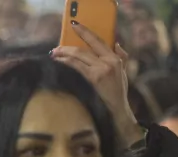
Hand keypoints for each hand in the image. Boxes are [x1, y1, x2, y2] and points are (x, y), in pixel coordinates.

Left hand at [51, 24, 144, 147]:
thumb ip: (121, 57)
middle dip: (67, 46)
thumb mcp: (123, 73)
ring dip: (63, 55)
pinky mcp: (93, 78)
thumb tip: (116, 43)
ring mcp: (100, 70)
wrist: (117, 110)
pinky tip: (58, 62)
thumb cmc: (117, 92)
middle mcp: (108, 62)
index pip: (99, 40)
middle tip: (56, 47)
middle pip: (84, 48)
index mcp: (115, 58)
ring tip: (54, 55)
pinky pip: (76, 67)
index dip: (85, 32)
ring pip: (78, 56)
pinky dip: (66, 63)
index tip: (75, 26)